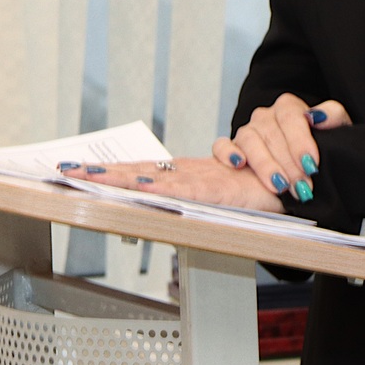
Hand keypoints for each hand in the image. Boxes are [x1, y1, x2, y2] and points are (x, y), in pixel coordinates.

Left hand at [60, 156, 282, 211]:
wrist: (298, 181)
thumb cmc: (264, 188)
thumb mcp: (225, 193)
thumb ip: (200, 195)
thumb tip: (171, 196)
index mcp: (189, 175)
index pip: (143, 170)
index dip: (113, 170)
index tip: (80, 169)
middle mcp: (190, 174)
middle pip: (138, 170)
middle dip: (102, 172)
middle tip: (66, 170)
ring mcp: (200, 181)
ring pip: (150, 177)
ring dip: (117, 177)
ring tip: (85, 176)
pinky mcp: (215, 191)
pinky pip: (180, 190)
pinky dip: (156, 188)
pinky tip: (136, 186)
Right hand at [214, 94, 350, 203]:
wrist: (308, 164)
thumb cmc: (323, 145)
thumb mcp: (337, 130)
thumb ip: (333, 116)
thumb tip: (319, 117)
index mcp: (288, 106)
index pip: (290, 116)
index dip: (301, 141)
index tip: (311, 164)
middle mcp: (265, 116)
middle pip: (271, 133)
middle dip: (288, 163)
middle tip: (301, 186)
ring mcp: (246, 131)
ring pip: (248, 140)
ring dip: (265, 165)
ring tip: (280, 186)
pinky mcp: (229, 148)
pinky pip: (220, 145)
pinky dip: (227, 152)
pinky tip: (239, 164)